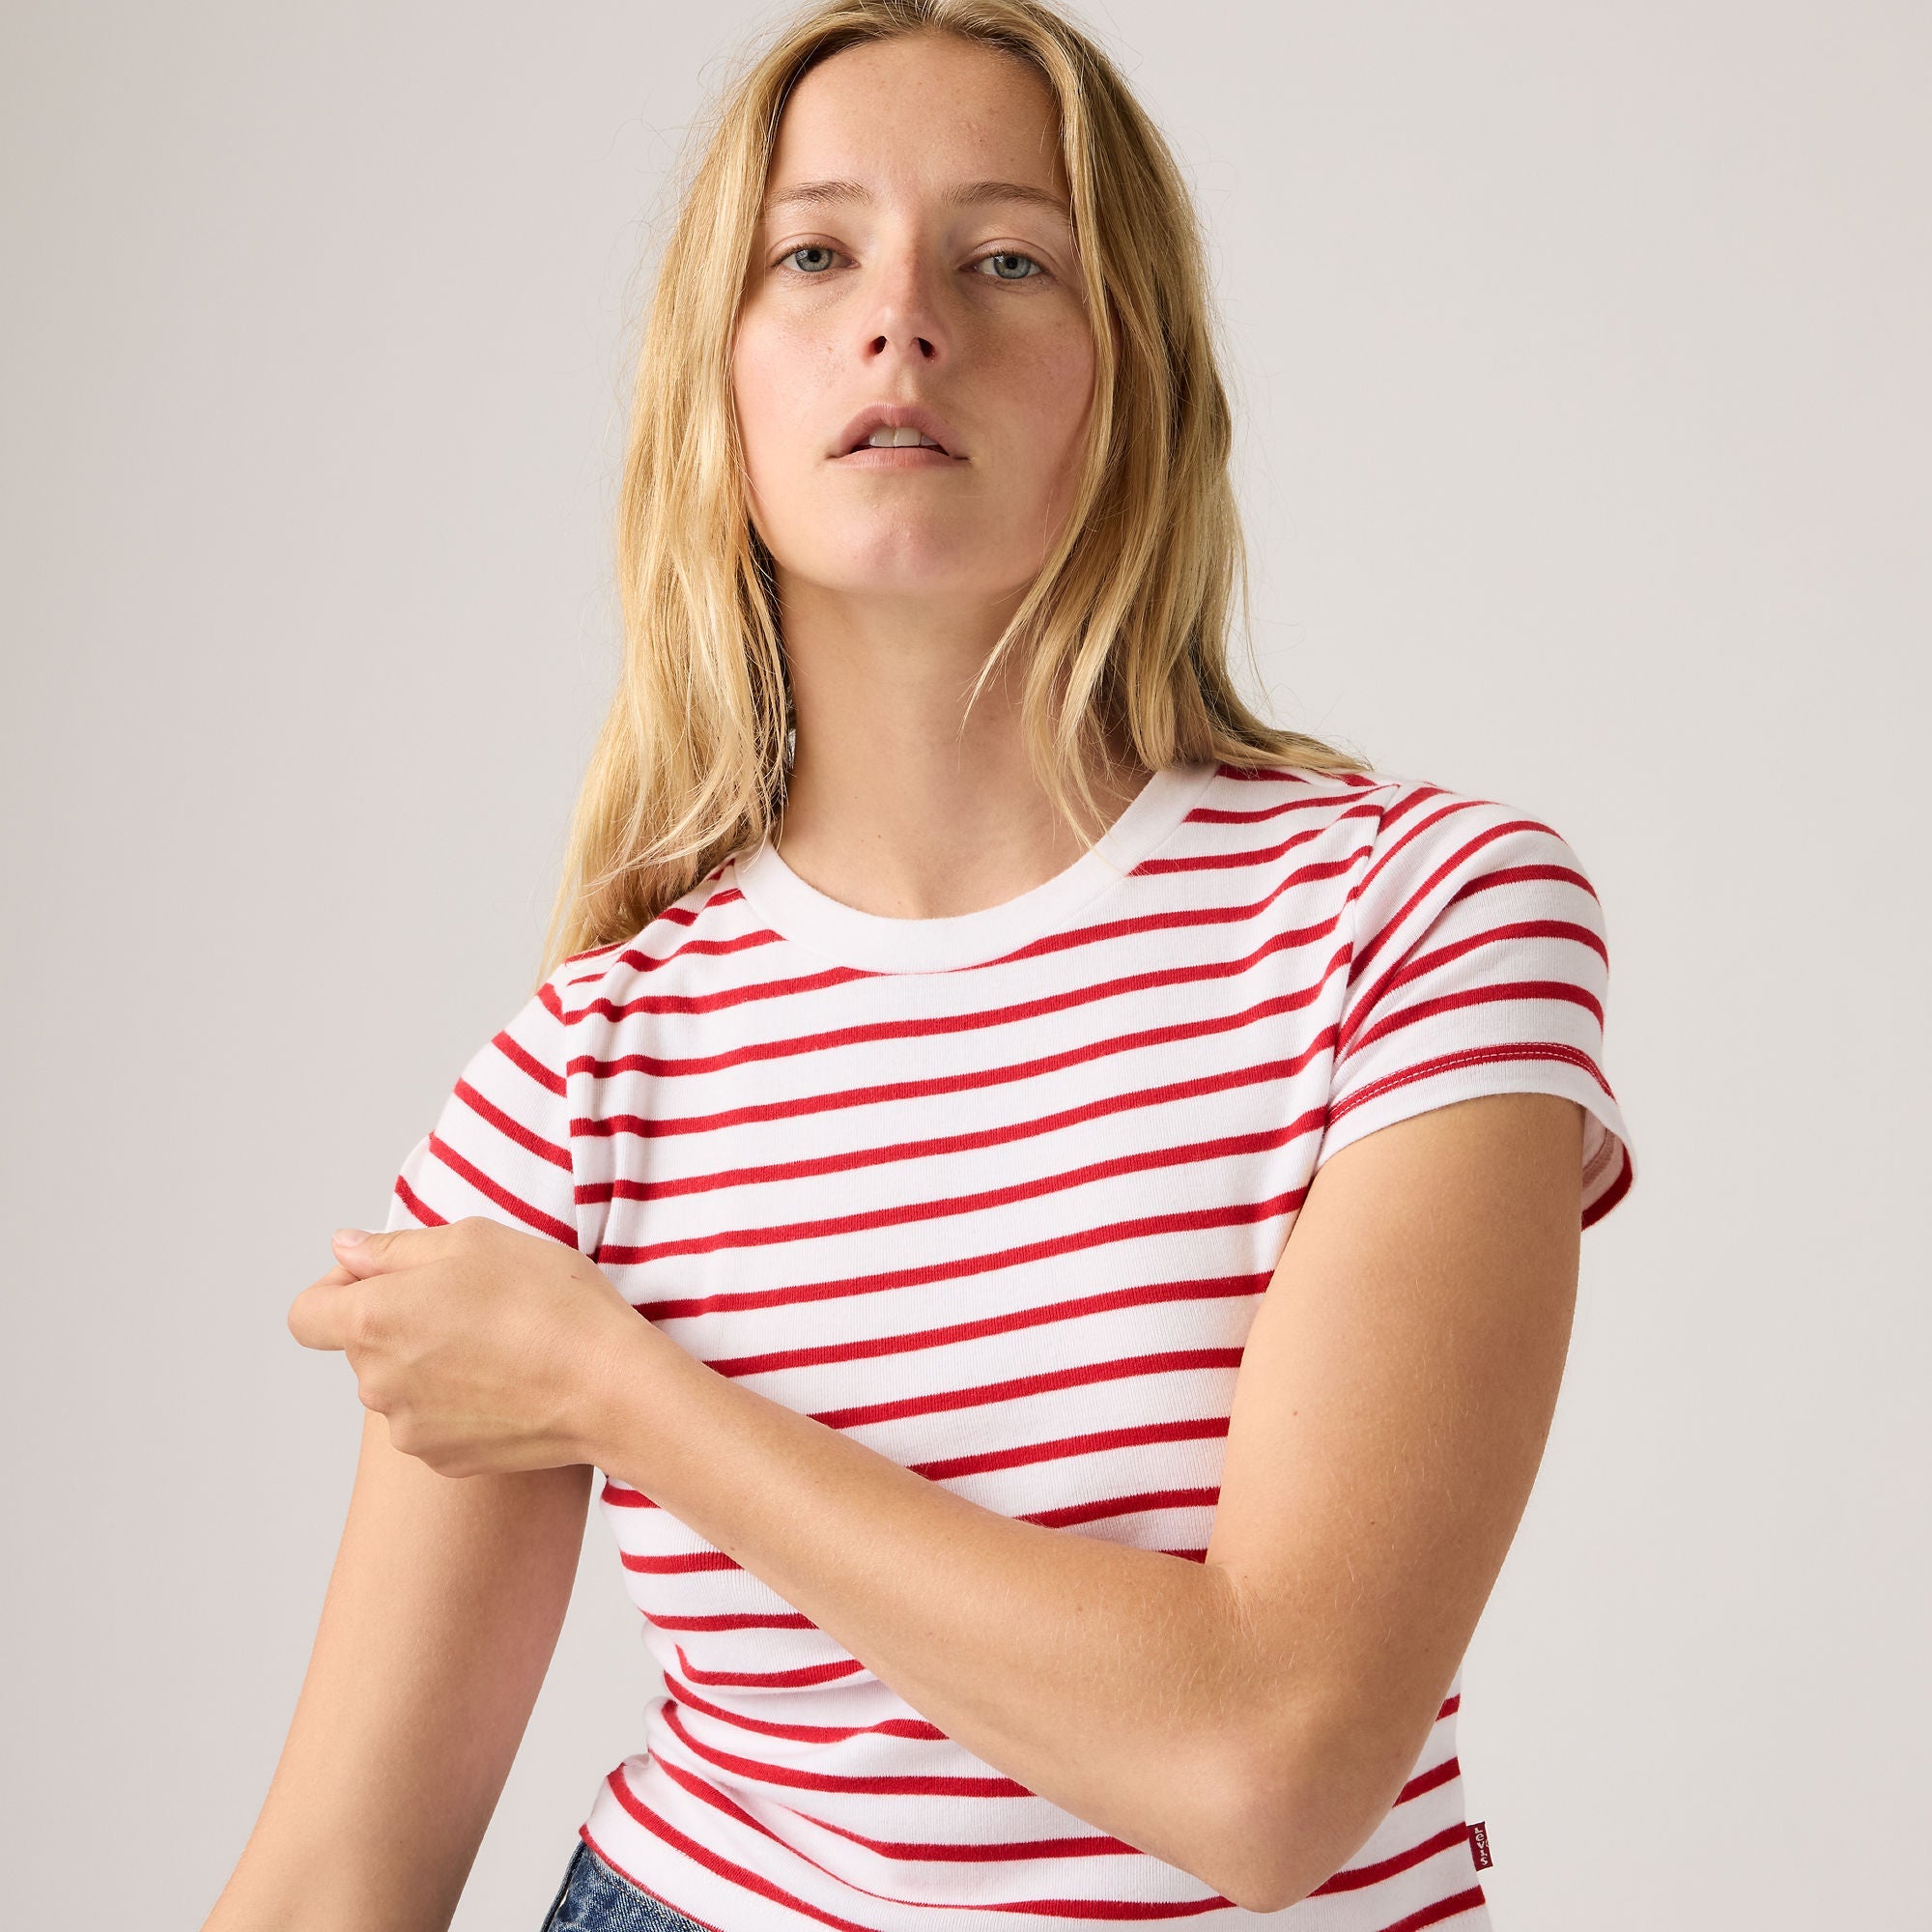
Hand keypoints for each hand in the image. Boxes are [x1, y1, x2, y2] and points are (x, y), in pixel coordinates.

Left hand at [286, 1217, 640, 1476]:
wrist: (609, 1387)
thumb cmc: (549, 1302)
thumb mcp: (474, 1240)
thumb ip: (394, 1247)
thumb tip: (346, 1249)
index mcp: (373, 1322)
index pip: (307, 1314)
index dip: (337, 1289)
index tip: (386, 1278)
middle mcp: (377, 1384)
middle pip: (363, 1347)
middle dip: (401, 1320)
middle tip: (471, 1299)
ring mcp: (410, 1430)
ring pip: (401, 1384)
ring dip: (431, 1361)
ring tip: (499, 1342)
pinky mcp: (446, 1460)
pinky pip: (434, 1420)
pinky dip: (459, 1400)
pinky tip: (509, 1381)